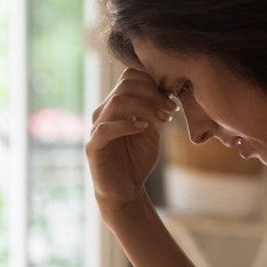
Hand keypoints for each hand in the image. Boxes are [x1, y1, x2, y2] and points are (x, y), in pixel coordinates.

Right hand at [86, 68, 177, 209]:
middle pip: (126, 85)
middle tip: (171, 109)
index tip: (172, 99)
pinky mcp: (93, 146)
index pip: (130, 77)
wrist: (125, 189)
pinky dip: (127, 125)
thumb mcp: (151, 130)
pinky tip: (144, 128)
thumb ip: (154, 110)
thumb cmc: (137, 158)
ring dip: (145, 107)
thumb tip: (167, 91)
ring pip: (118, 102)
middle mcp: (105, 112)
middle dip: (153, 94)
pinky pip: (106, 128)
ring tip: (164, 119)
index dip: (153, 83)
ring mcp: (97, 128)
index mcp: (117, 105)